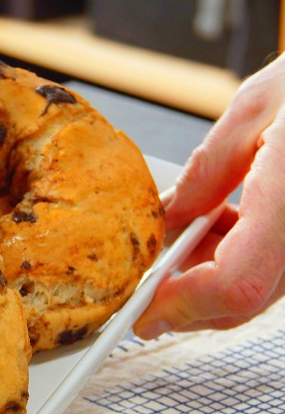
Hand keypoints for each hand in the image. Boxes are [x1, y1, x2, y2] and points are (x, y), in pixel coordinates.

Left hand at [134, 53, 284, 338]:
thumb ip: (209, 167)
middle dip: (185, 294)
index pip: (234, 284)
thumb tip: (170, 217)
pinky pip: (277, 269)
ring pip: (259, 289)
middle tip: (151, 267)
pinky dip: (236, 258)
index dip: (182, 305)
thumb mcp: (262, 103)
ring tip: (191, 225)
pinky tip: (225, 221)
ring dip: (208, 274)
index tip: (142, 310)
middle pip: (243, 300)